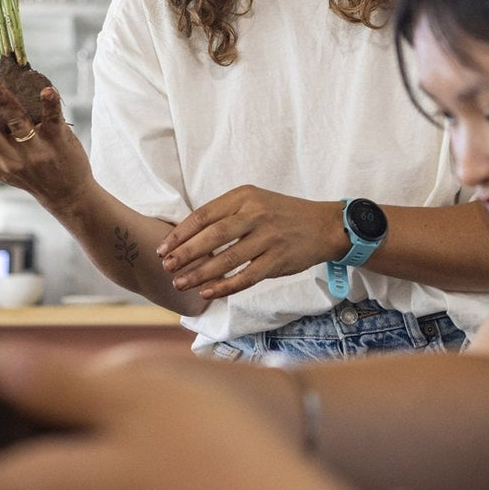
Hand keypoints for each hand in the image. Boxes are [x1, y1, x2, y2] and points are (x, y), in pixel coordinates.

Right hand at [0, 78, 90, 211]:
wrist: (66, 196)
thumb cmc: (30, 173)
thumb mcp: (1, 163)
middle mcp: (8, 158)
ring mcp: (34, 151)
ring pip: (16, 124)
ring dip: (3, 103)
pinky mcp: (58, 143)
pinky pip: (53, 120)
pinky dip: (49, 105)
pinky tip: (46, 90)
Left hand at [156, 187, 345, 299]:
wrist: (324, 226)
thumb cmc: (283, 214)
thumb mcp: (256, 201)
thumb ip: (227, 214)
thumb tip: (188, 236)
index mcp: (245, 196)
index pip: (204, 215)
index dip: (181, 234)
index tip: (163, 248)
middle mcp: (256, 214)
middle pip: (212, 237)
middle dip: (185, 254)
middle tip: (167, 267)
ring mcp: (268, 238)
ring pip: (227, 259)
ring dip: (199, 274)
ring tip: (180, 283)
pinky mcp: (278, 260)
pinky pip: (246, 277)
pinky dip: (225, 286)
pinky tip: (208, 293)